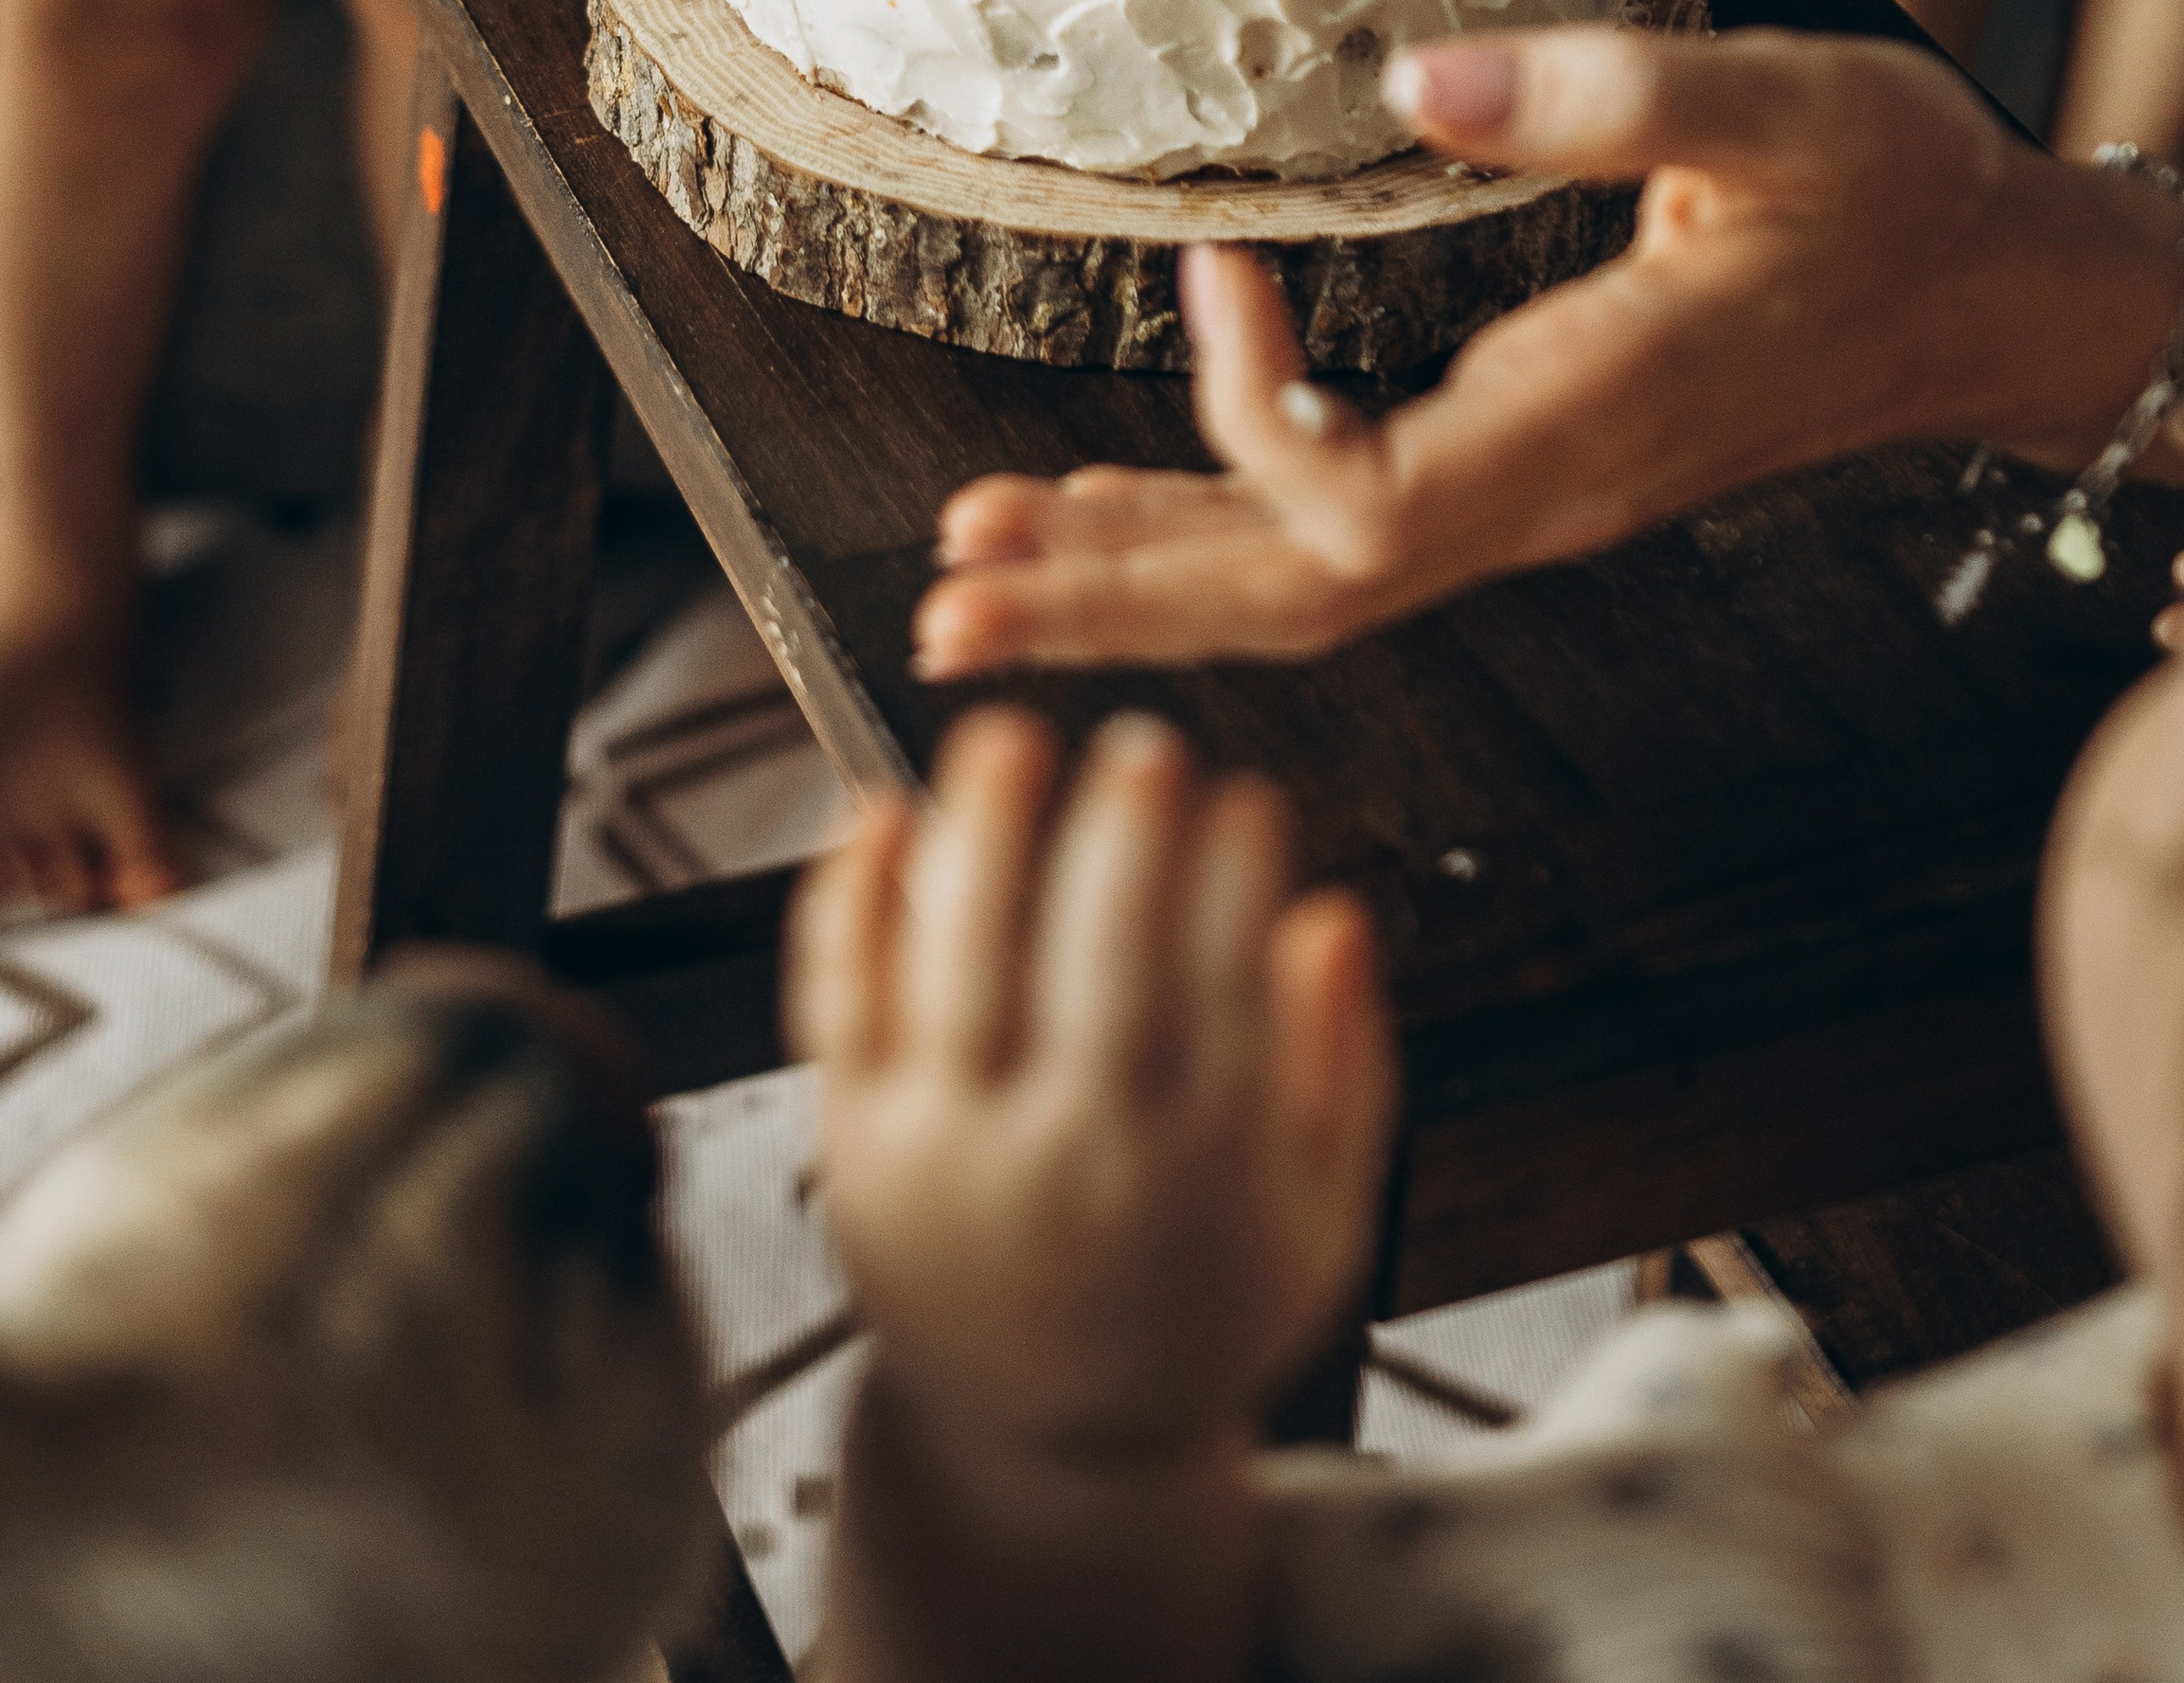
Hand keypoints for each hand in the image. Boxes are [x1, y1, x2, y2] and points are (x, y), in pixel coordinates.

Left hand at [789, 707, 1392, 1462]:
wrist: (1038, 1446)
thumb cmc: (1186, 1315)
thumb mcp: (1317, 1222)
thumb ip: (1343, 1069)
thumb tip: (1336, 922)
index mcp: (1198, 1174)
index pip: (1226, 990)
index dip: (1238, 878)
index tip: (1249, 799)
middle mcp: (1069, 1161)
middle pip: (1096, 965)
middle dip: (1124, 838)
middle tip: (1143, 745)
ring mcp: (947, 1150)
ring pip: (960, 963)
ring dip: (983, 835)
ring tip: (1008, 738)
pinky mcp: (854, 1142)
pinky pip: (840, 999)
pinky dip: (851, 900)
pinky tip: (878, 815)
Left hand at [912, 30, 2183, 675]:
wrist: (1990, 299)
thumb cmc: (1895, 197)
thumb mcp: (1784, 109)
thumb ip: (1608, 93)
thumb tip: (1416, 81)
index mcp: (1593, 424)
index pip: (1373, 510)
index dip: (1258, 415)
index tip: (1210, 270)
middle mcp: (1545, 498)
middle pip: (1297, 600)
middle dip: (1115, 599)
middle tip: (943, 601)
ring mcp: (1531, 505)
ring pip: (1306, 592)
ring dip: (1136, 585)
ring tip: (973, 581)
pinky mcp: (1522, 479)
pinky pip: (1339, 549)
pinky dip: (1209, 546)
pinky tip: (1115, 529)